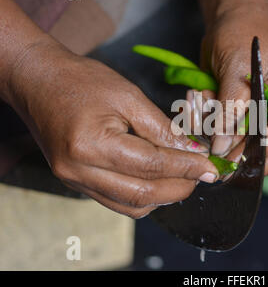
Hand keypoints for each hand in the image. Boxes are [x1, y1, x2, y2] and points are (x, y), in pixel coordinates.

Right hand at [4, 40, 218, 217]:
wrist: (38, 81)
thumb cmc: (81, 81)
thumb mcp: (128, 96)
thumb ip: (162, 128)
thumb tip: (193, 150)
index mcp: (92, 145)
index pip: (151, 166)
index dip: (186, 168)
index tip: (210, 167)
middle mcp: (79, 172)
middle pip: (142, 194)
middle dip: (180, 188)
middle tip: (202, 174)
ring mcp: (75, 181)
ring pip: (131, 206)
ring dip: (163, 197)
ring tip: (184, 177)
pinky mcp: (76, 183)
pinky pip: (116, 201)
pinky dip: (143, 196)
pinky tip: (159, 180)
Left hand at [200, 7, 267, 174]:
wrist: (237, 17)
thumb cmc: (241, 31)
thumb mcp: (233, 67)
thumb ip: (229, 108)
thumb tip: (221, 147)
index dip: (255, 150)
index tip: (226, 157)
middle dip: (248, 158)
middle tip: (218, 159)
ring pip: (266, 151)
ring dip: (236, 146)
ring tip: (211, 124)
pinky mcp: (266, 116)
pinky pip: (251, 139)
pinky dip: (229, 135)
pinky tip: (211, 113)